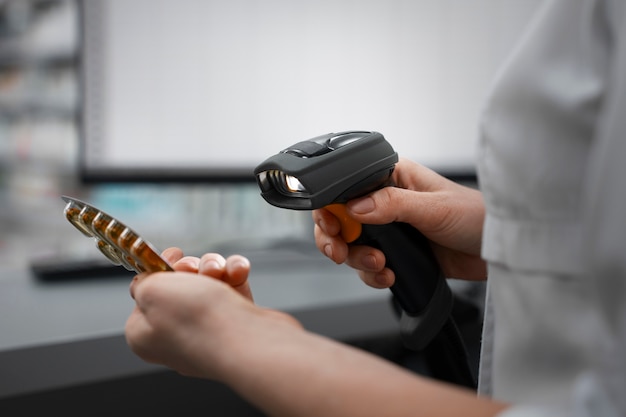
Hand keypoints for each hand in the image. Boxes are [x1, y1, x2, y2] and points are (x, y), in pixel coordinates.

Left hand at [125, 248, 301, 379]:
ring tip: (220, 272)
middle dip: (191, 268)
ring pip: (208, 284)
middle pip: (180, 285)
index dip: (157, 270)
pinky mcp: (235, 326)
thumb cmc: (196, 321)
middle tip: (195, 269)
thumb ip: (142, 283)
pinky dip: (235, 276)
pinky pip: (233, 291)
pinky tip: (237, 274)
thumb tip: (146, 284)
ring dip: (214, 268)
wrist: (245, 339)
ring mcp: (208, 331)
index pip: (146, 294)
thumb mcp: (151, 291)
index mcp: (146, 334)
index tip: (172, 257)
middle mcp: (175, 335)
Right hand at [313, 158, 486, 287]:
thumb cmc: (474, 216)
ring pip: (352, 246)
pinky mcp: (396, 254)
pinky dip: (372, 275)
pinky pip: (368, 267)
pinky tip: (389, 275)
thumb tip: (355, 207)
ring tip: (380, 265)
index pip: (346, 189)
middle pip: (341, 220)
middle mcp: (385, 202)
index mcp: (391, 178)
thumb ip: (392, 204)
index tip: (331, 226)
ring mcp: (389, 230)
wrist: (494, 251)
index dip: (331, 207)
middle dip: (336, 239)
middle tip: (340, 252)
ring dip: (358, 260)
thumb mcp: (433, 207)